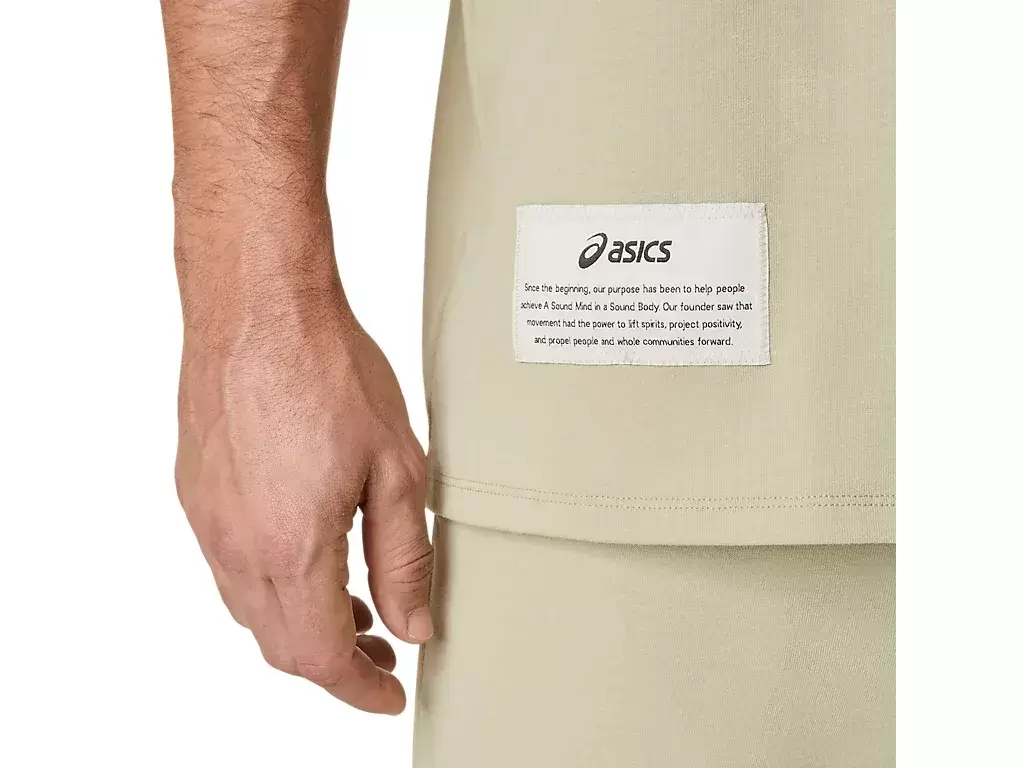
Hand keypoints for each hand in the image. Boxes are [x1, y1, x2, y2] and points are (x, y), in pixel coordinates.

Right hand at [173, 200, 431, 713]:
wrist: (259, 305)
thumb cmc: (328, 370)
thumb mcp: (397, 470)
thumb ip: (404, 558)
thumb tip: (413, 624)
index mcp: (290, 549)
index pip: (323, 657)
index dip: (361, 690)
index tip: (391, 695)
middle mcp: (237, 545)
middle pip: (282, 645)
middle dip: (337, 664)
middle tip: (384, 655)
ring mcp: (208, 520)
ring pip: (252, 610)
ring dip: (303, 626)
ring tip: (354, 610)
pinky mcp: (197, 492)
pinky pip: (231, 567)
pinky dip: (273, 587)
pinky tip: (308, 558)